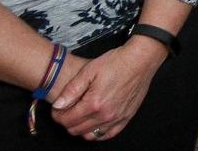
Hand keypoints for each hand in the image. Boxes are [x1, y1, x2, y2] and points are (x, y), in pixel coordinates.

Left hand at [50, 39, 164, 139]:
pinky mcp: (125, 118)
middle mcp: (105, 115)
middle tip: (66, 111)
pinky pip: (107, 135)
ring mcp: (116, 119)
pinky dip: (97, 133)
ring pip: (90, 135)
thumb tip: (58, 105)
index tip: (57, 109)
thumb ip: (71, 90)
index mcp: (94, 103)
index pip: (67, 120)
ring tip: (79, 116)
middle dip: (67, 122)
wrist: (140, 61)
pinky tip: (93, 123)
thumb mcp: (88, 71)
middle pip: (76, 130)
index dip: (57, 116)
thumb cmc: (116, 62)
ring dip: (80, 128)